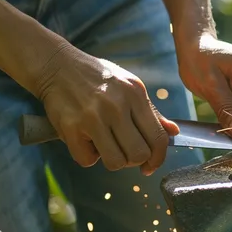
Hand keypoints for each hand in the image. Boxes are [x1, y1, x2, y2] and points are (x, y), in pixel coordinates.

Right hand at [33, 43, 177, 174]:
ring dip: (112, 160)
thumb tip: (174, 132)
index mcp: (135, 94)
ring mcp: (93, 117)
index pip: (158, 137)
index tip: (150, 165)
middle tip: (125, 152)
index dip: (158, 158)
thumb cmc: (97, 77)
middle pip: (138, 154)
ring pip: (116, 162)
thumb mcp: (129, 85)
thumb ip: (151, 112)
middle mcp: (117, 105)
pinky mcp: (71, 128)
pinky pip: (88, 160)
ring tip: (105, 144)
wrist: (57, 66)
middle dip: (134, 160)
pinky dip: (87, 155)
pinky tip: (85, 139)